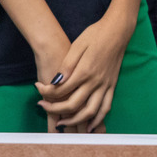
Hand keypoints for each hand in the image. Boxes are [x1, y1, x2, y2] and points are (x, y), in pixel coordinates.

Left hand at [37, 9, 133, 130]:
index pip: (61, 90)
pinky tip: (88, 126)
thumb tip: (55, 81)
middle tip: (43, 106)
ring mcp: (106, 86)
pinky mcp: (112, 86)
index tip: (38, 88)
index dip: (46, 92)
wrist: (118, 30)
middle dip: (55, 109)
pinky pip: (105, 108)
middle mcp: (96, 82)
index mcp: (84, 71)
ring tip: (62, 123)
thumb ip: (67, 66)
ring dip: (75, 121)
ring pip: (90, 112)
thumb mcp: (77, 45)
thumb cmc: (95, 35)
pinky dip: (97, 120)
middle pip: (73, 105)